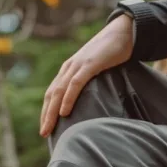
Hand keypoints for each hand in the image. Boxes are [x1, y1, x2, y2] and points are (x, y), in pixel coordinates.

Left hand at [40, 15, 133, 136]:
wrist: (123, 32)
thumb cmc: (112, 53)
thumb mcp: (97, 69)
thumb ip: (91, 82)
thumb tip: (92, 101)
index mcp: (69, 70)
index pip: (53, 92)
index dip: (47, 110)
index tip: (46, 127)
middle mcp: (69, 68)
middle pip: (52, 94)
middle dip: (46, 115)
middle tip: (43, 133)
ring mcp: (78, 66)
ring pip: (59, 91)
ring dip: (52, 111)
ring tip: (48, 127)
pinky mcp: (89, 64)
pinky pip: (75, 84)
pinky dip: (68, 98)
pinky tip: (64, 112)